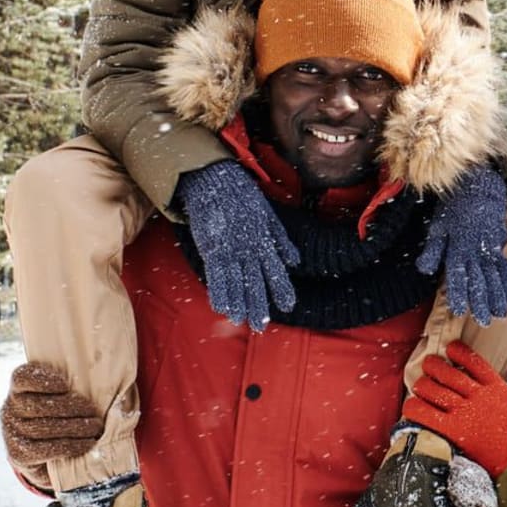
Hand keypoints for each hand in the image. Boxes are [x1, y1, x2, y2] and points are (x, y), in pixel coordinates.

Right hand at [0, 362, 104, 466]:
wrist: (41, 457)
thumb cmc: (56, 417)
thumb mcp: (57, 398)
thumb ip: (68, 388)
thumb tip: (103, 383)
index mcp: (18, 389)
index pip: (22, 378)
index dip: (42, 380)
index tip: (64, 385)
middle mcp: (10, 409)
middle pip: (39, 405)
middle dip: (70, 407)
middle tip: (92, 411)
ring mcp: (12, 433)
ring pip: (44, 427)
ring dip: (75, 427)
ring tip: (95, 427)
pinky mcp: (19, 455)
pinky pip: (46, 449)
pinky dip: (70, 445)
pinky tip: (87, 443)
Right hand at [177, 160, 298, 329]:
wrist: (216, 181)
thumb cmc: (243, 197)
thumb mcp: (268, 216)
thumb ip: (280, 240)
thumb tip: (295, 261)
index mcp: (264, 240)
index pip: (275, 270)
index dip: (281, 288)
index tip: (289, 306)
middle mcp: (248, 248)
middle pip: (254, 282)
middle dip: (258, 304)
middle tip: (261, 325)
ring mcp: (229, 249)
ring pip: (235, 282)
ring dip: (238, 303)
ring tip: (241, 320)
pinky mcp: (211, 247)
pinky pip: (215, 274)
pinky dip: (218, 291)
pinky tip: (221, 306)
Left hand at [402, 340, 506, 474]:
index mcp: (497, 388)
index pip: (473, 361)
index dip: (459, 351)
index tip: (450, 348)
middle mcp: (479, 397)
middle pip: (449, 373)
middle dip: (434, 365)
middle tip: (428, 364)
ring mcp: (466, 413)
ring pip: (435, 391)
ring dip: (423, 384)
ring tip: (419, 384)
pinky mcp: (455, 431)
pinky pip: (427, 415)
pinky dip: (415, 408)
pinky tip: (411, 406)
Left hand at [417, 166, 506, 324]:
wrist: (478, 188)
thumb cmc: (453, 209)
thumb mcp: (438, 227)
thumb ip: (432, 250)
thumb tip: (423, 269)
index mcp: (458, 247)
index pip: (458, 276)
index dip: (459, 294)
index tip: (459, 311)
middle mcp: (476, 251)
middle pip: (480, 280)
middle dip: (482, 302)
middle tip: (484, 320)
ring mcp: (490, 249)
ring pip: (495, 277)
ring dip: (498, 297)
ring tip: (499, 315)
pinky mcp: (500, 247)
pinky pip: (505, 269)